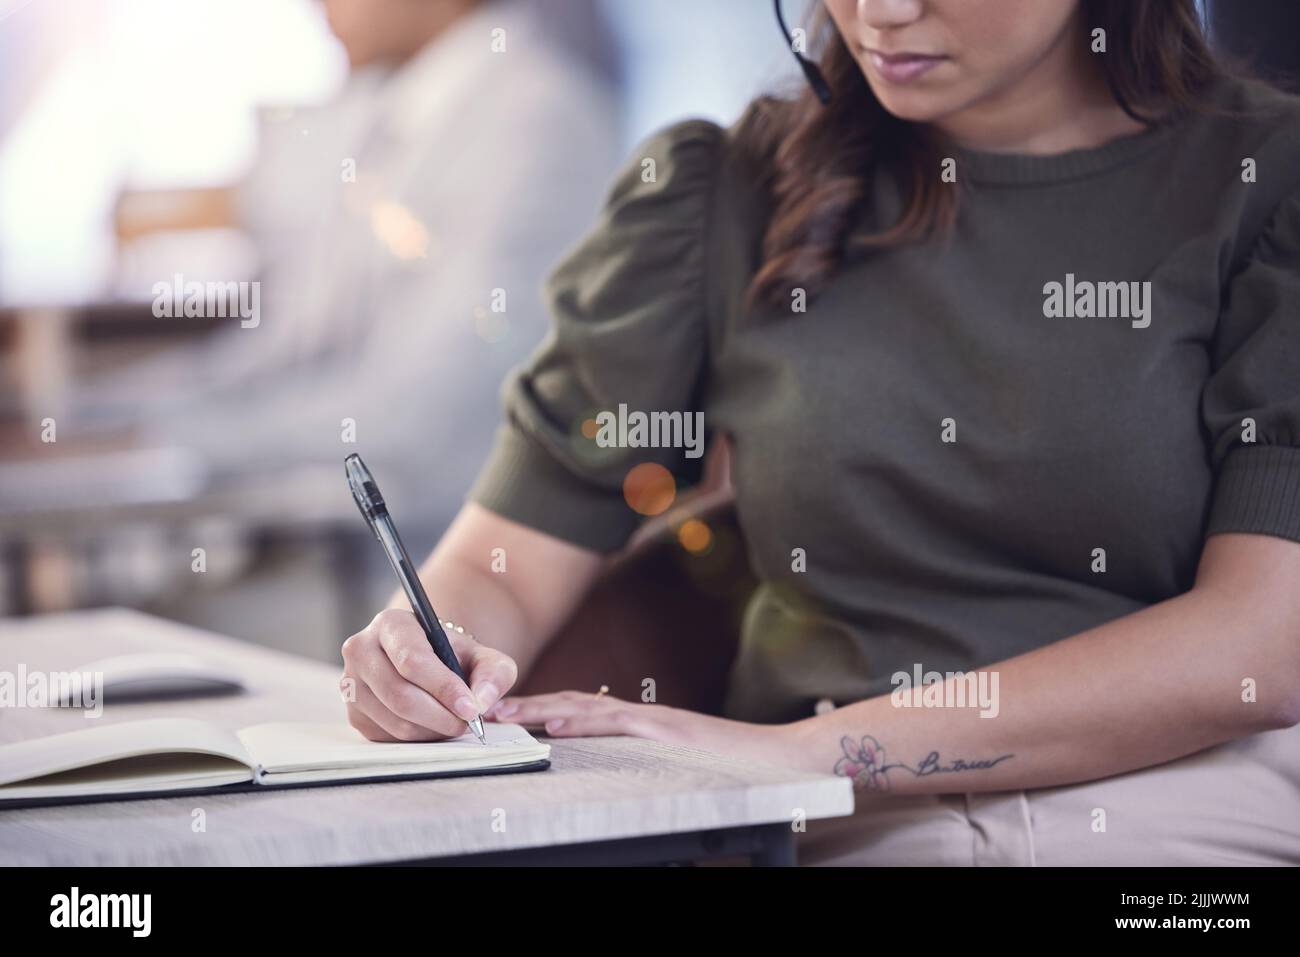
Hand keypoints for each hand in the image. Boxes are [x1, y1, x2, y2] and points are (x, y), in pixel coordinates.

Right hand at [340, 608, 517, 741]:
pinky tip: (433, 724)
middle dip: (442, 716)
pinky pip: (390, 738)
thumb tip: (481, 701)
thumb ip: (493, 672)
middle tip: (467, 722)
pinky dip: (419, 738)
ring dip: (433, 730)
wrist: (427, 662)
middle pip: (401, 695)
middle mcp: (361, 650)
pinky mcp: (355, 715)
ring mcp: (352, 684)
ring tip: (453, 721)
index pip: (412, 661)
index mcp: (390, 624)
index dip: (444, 688)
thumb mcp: (481, 654)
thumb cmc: (453, 656)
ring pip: (396, 721)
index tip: (471, 708)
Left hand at [489, 689, 800, 767]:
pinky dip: (583, 724)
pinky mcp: (667, 732)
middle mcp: (643, 717)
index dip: (543, 709)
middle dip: (530, 704)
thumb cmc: (735, 771)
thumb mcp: (678, 769)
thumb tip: (609, 787)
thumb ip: (645, 767)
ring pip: (588, 708)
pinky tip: (554, 727)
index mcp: (642, 728)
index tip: (508, 714)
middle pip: (575, 703)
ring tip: (507, 712)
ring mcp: (655, 722)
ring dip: (543, 708)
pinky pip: (618, 725)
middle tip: (489, 708)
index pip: (583, 711)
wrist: (781, 759)